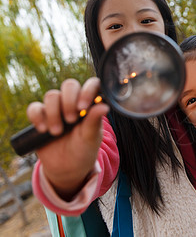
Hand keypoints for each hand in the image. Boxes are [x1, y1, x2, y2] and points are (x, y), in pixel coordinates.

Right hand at [27, 77, 108, 199]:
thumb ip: (94, 121)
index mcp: (91, 104)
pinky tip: (43, 129)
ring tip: (57, 132)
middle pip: (69, 85)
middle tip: (71, 120)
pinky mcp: (41, 116)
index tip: (83, 107)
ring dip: (53, 113)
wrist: (67, 167)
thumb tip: (104, 106)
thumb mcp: (91, 137)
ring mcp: (57, 108)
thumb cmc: (84, 150)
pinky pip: (34, 107)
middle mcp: (74, 102)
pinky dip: (37, 116)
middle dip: (68, 101)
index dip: (86, 90)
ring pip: (51, 95)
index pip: (91, 84)